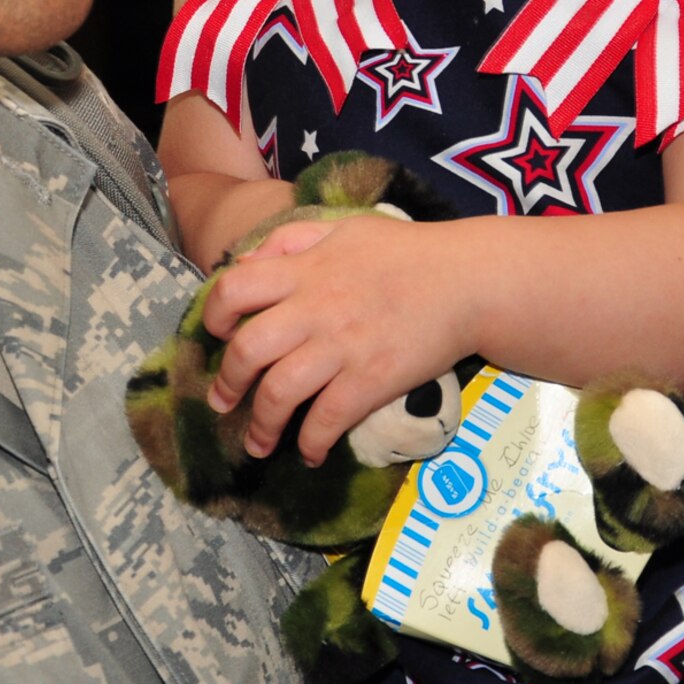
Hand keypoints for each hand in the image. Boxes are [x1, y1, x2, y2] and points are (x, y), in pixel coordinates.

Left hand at [201, 213, 474, 463]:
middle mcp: (314, 309)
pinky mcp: (372, 380)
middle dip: (227, 383)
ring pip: (280, 393)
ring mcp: (342, 347)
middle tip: (223, 401)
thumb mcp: (342, 229)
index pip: (234, 289)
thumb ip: (289, 241)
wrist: (470, 282)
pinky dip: (312, 442)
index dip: (213, 314)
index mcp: (303, 270)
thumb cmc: (406, 253)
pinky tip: (310, 454)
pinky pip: (328, 419)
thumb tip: (242, 264)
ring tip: (256, 443)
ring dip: (261, 426)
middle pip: (246, 350)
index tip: (215, 334)